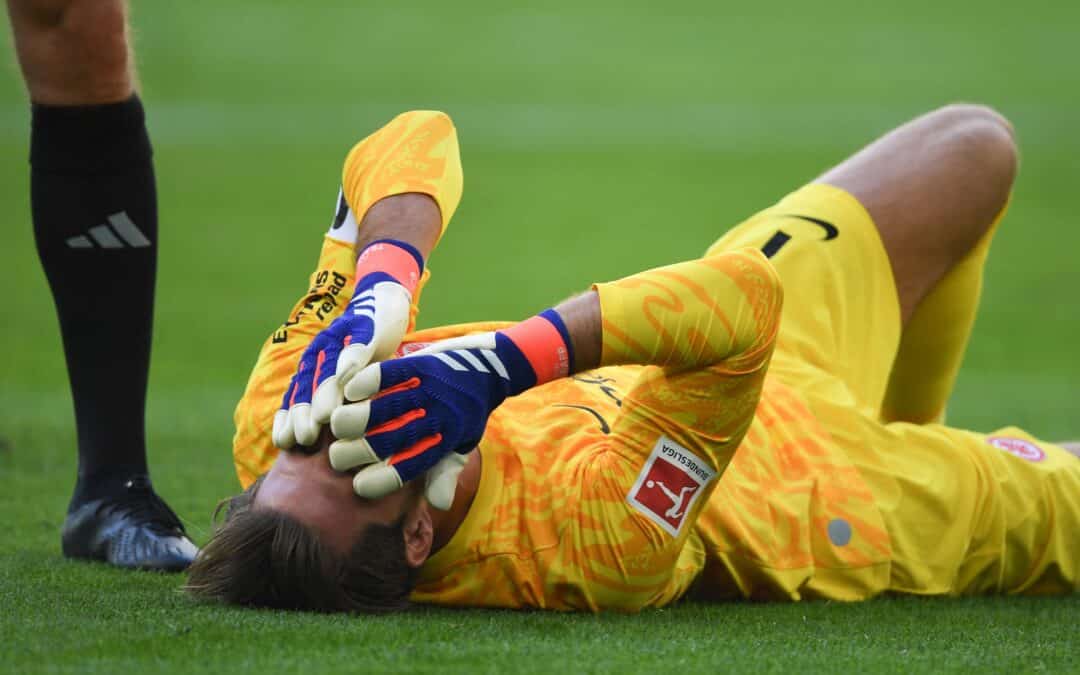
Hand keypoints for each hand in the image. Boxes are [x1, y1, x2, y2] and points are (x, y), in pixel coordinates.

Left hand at [272, 240, 421, 448]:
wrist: (381, 299)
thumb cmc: (365, 348)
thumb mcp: (347, 376)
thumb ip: (335, 401)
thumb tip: (321, 442)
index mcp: (314, 365)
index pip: (297, 394)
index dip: (291, 418)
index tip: (287, 443)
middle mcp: (322, 351)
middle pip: (310, 384)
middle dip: (305, 411)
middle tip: (305, 437)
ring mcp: (342, 338)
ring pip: (330, 367)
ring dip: (326, 391)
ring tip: (325, 415)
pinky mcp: (365, 326)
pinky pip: (357, 344)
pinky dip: (352, 358)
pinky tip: (351, 376)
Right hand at [328, 311, 572, 507]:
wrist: (490, 369)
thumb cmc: (467, 413)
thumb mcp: (463, 445)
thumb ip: (446, 472)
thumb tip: (438, 506)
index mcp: (445, 442)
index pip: (408, 468)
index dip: (380, 481)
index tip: (358, 487)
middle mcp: (437, 418)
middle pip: (388, 441)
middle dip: (355, 453)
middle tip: (336, 458)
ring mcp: (429, 390)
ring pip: (383, 409)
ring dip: (353, 419)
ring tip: (334, 426)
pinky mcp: (422, 365)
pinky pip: (389, 374)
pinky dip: (365, 383)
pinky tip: (348, 392)